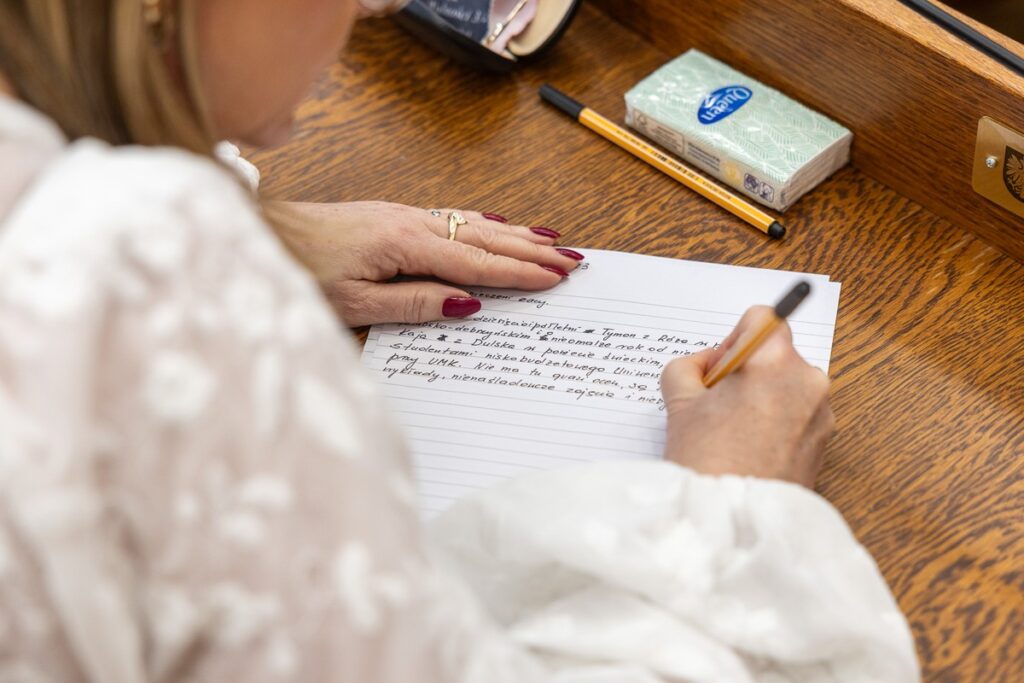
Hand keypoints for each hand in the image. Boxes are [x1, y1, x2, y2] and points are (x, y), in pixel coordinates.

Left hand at [273, 201, 582, 325]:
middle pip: (485, 238)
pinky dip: (485, 223)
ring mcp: (404, 214)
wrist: (263, 232)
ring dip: (515, 234)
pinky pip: (453, 217)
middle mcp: (412, 222)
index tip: (556, 278)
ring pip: (473, 224)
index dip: (520, 272)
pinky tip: (497, 225)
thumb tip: (468, 305)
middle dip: (531, 250)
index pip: (477, 263)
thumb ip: (413, 303)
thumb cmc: (301, 270)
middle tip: (572, 260)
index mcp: (406, 244)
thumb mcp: (354, 303)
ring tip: (552, 241)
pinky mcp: (393, 215)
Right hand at [660, 306, 833, 487]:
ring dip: (764, 397)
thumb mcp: (678, 401)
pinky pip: (799, 413)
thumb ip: (689, 366)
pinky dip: (778, 421)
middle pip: (776, 353)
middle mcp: (807, 380)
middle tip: (719, 404)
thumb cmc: (706, 460)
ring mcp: (822, 412)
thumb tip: (707, 364)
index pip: (763, 318)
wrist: (732, 520)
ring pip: (788, 385)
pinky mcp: (826, 440)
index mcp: (773, 362)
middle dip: (748, 371)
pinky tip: (752, 448)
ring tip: (734, 432)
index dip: (735, 338)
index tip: (721, 367)